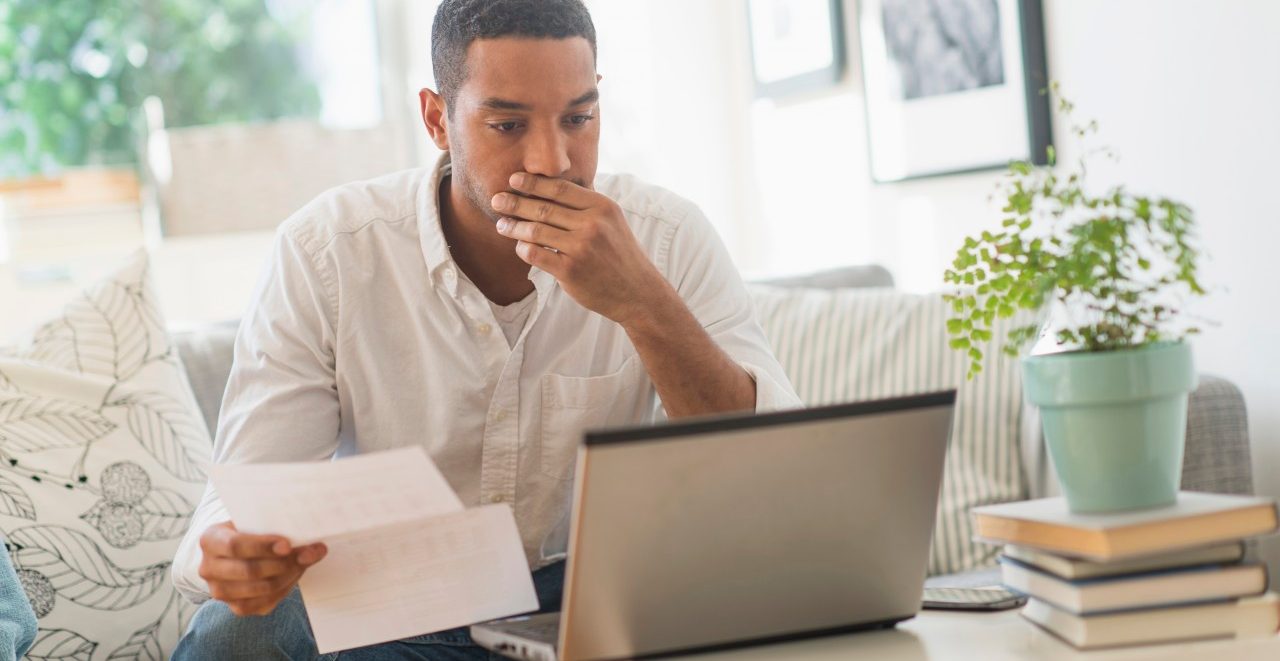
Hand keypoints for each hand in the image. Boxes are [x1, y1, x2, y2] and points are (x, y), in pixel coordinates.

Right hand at [198, 521, 326, 615]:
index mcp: (210, 540)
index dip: (263, 546)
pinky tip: (294, 575)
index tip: (287, 545)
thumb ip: (278, 529)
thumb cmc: (249, 532)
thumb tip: (314, 547)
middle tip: (305, 554)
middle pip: (248, 571)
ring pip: (259, 589)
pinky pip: (264, 603)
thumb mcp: (255, 523)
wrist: (237, 552)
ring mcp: (220, 591)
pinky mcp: (236, 607)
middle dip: (282, 563)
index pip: (234, 545)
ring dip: (288, 576)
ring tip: (303, 563)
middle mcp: (209, 569)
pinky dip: (284, 589)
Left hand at [491, 172, 669, 325]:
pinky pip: (536, 254)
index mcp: (602, 207)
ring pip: (536, 231)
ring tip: (501, 225)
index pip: (560, 189)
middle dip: (515, 203)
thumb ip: (586, 206)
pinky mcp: (571, 271)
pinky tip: (519, 246)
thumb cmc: (619, 255)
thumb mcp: (611, 222)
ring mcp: (581, 248)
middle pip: (544, 208)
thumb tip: (550, 188)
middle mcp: (593, 224)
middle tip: (497, 200)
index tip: (514, 179)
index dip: (533, 183)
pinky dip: (523, 249)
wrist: (637, 292)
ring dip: (514, 227)